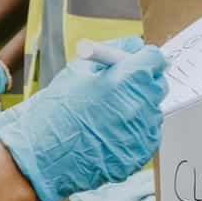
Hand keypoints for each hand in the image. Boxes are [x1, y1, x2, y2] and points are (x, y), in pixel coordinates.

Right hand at [0, 40, 167, 200]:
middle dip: (143, 82)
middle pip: (159, 84)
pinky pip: (149, 134)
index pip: (155, 59)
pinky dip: (136, 131)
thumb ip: (112, 52)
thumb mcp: (77, 71)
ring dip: (139, 108)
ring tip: (108, 115)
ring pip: (154, 111)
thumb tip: (134, 44)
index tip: (136, 63)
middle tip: (121, 87)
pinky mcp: (141, 154)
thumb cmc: (55, 112)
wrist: (42, 156)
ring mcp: (141, 132)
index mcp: (125, 80)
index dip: (144, 59)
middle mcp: (138, 106)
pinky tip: (111, 133)